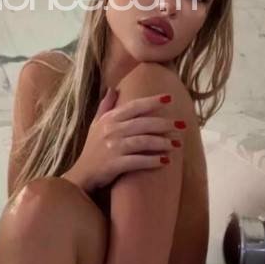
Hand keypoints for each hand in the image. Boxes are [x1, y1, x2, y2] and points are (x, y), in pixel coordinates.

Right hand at [63, 87, 182, 192]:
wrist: (82, 174)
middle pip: (143, 124)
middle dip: (164, 123)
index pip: (134, 106)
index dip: (151, 101)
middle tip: (182, 125)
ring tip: (177, 144)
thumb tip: (112, 89)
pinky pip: (138, 161)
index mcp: (109, 119)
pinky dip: (152, 161)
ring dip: (162, 143)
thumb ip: (105, 106)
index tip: (169, 98)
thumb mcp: (95, 124)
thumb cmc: (92, 148)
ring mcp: (113, 148)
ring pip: (143, 141)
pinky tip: (166, 161)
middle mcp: (111, 131)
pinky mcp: (114, 164)